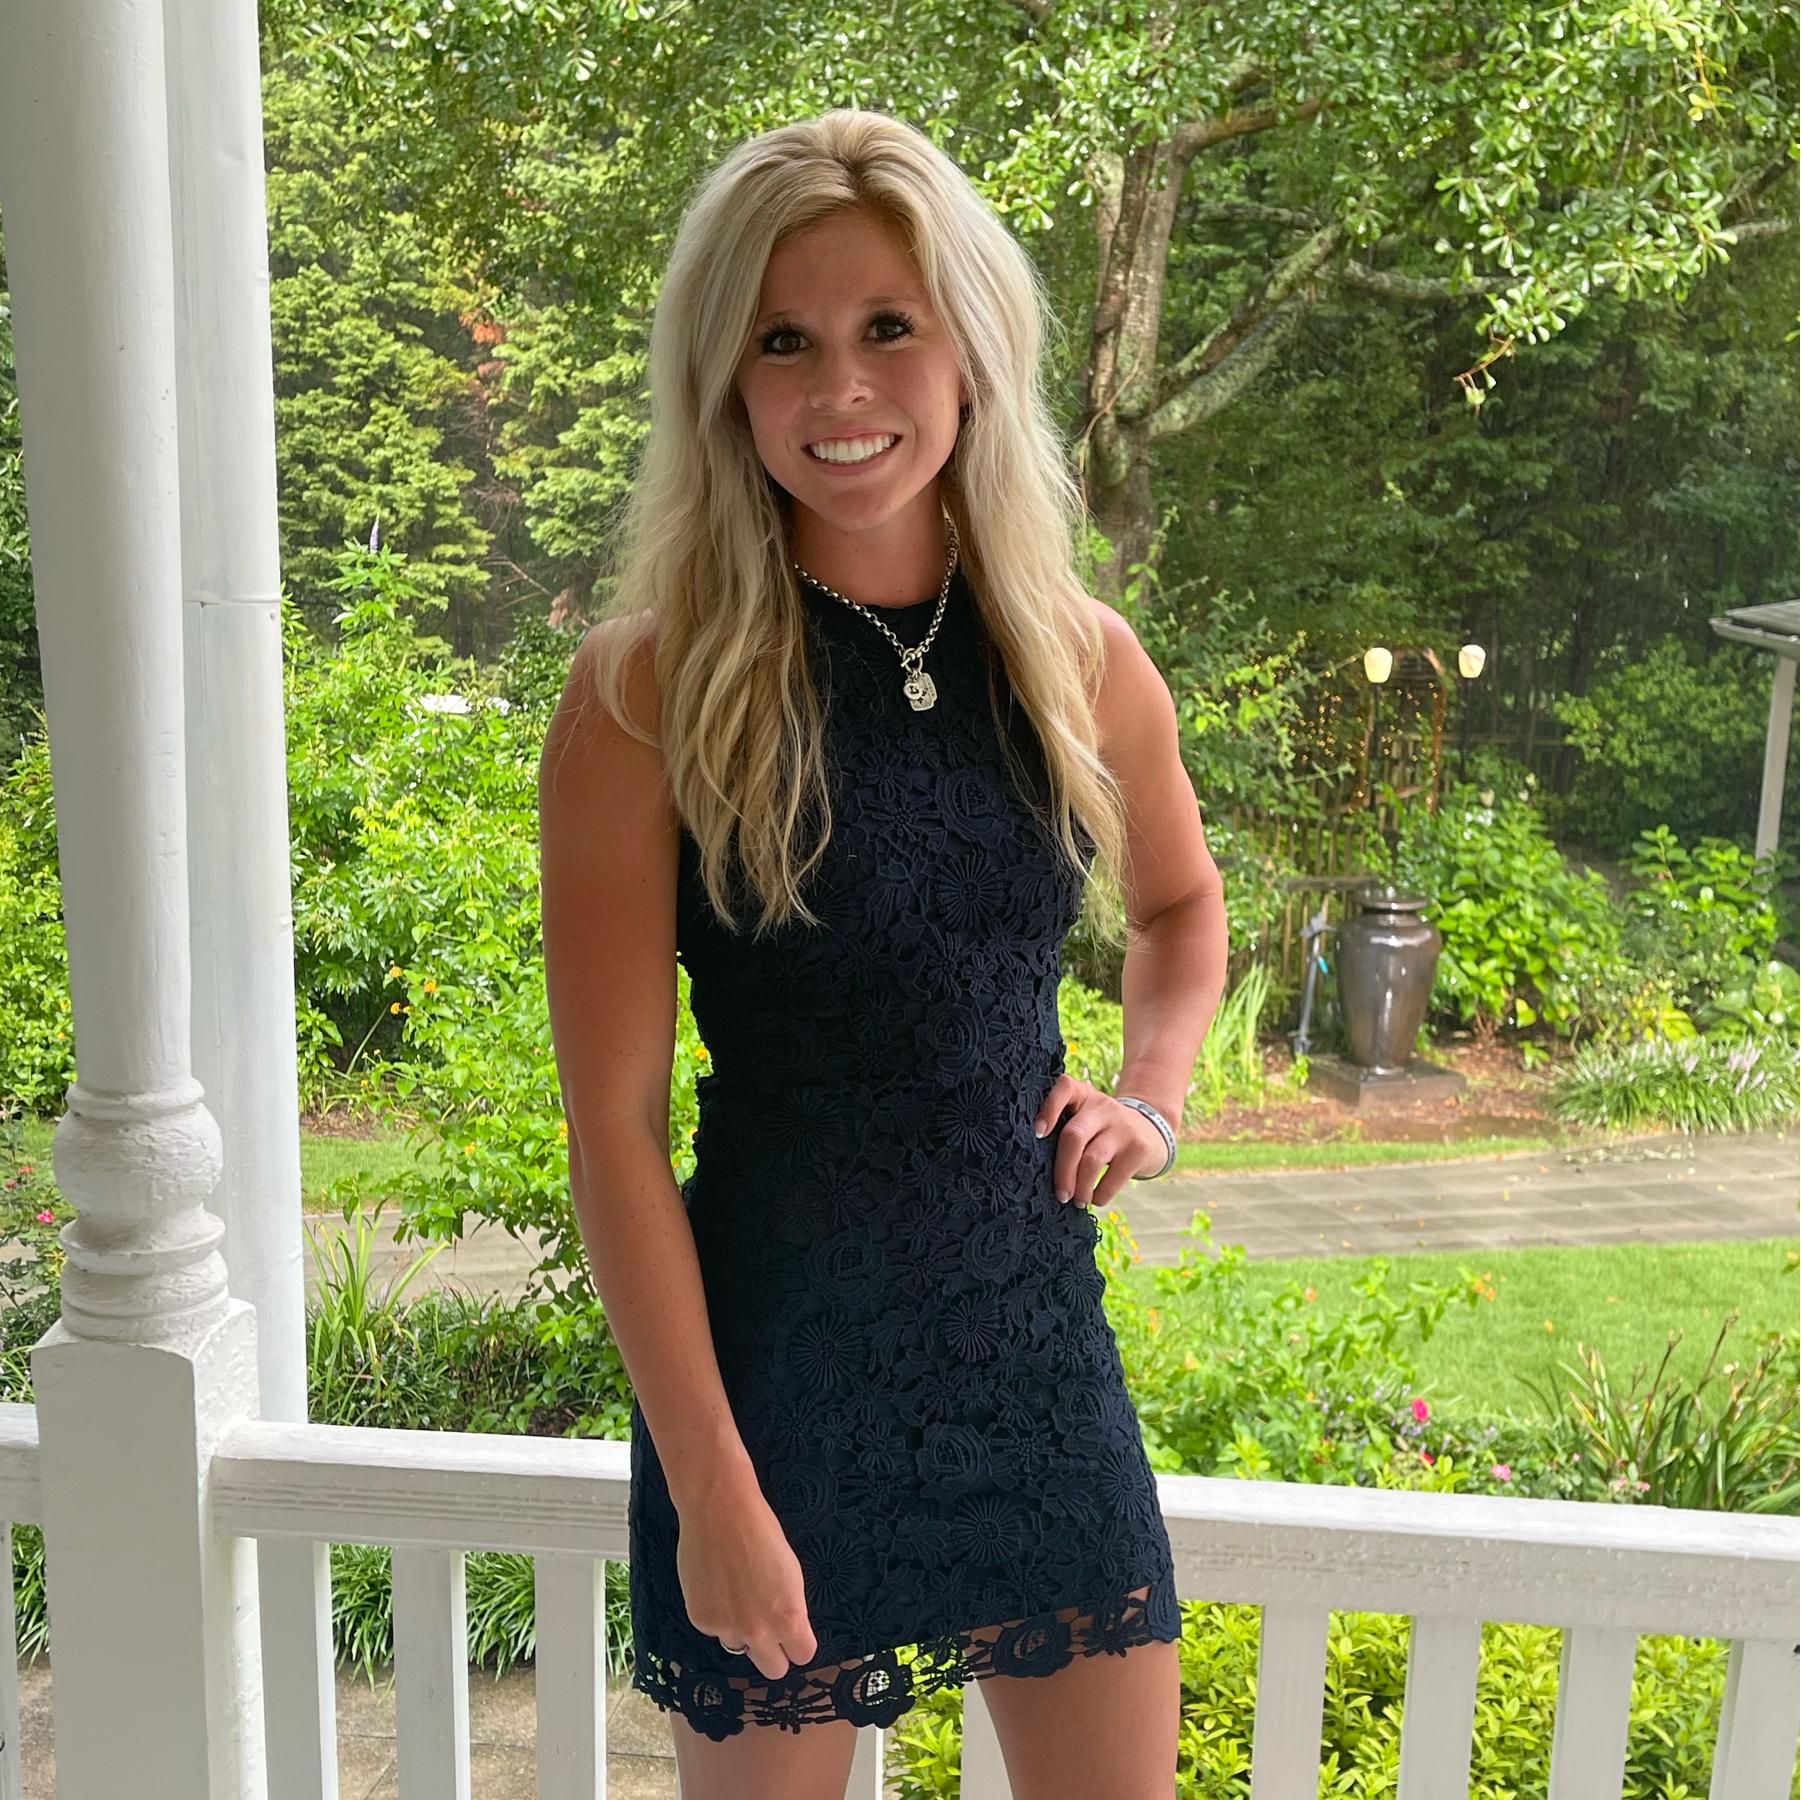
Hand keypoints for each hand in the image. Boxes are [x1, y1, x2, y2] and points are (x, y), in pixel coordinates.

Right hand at [676, 1481, 818, 1682]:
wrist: (719, 1511)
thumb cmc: (760, 1532)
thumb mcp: (790, 1573)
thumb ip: (788, 1609)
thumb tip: (785, 1630)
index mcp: (788, 1617)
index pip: (803, 1655)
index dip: (798, 1643)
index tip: (793, 1635)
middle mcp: (758, 1631)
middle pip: (773, 1670)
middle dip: (773, 1653)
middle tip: (766, 1630)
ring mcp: (727, 1628)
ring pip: (739, 1646)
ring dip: (739, 1630)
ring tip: (735, 1592)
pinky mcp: (701, 1621)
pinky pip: (714, 1629)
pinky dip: (716, 1614)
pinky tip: (715, 1583)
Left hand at [1033, 1076, 1168, 1208]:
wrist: (1150, 1131)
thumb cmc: (1101, 1130)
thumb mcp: (1085, 1116)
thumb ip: (1063, 1127)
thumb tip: (1035, 1167)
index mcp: (1082, 1094)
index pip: (1064, 1088)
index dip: (1048, 1109)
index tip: (1037, 1134)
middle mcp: (1102, 1106)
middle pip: (1074, 1136)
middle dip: (1062, 1170)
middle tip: (1060, 1194)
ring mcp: (1122, 1126)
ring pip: (1092, 1160)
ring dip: (1081, 1187)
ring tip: (1077, 1201)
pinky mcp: (1139, 1148)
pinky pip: (1114, 1177)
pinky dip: (1100, 1194)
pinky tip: (1095, 1198)